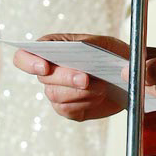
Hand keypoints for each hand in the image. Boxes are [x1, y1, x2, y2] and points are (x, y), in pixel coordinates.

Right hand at [13, 33, 128, 121]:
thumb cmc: (117, 56)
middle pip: (43, 78)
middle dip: (65, 78)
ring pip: (55, 96)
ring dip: (79, 92)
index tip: (45, 67)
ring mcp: (58, 91)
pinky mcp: (69, 108)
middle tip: (86, 79)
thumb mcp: (111, 45)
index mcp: (55, 48)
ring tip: (102, 86)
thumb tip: (112, 69)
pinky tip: (99, 96)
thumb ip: (100, 49)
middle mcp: (52, 70)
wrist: (129, 77)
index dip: (29, 61)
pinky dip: (84, 103)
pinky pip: (67, 110)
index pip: (26, 54)